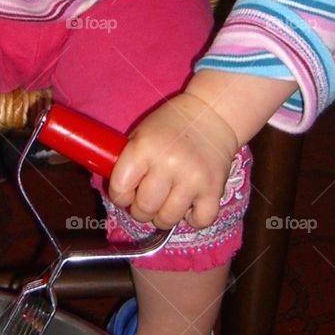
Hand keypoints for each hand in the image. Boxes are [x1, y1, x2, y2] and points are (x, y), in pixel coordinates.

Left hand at [108, 94, 238, 229]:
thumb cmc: (171, 125)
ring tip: (167, 201)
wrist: (213, 114)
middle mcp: (170, 164)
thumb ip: (128, 163)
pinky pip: (200, 221)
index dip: (120, 195)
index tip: (128, 192)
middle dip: (141, 209)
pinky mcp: (215, 190)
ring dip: (163, 216)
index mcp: (146, 148)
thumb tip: (119, 193)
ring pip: (168, 219)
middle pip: (144, 208)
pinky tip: (190, 204)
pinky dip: (193, 218)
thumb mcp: (141, 134)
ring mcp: (194, 179)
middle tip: (148, 199)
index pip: (120, 189)